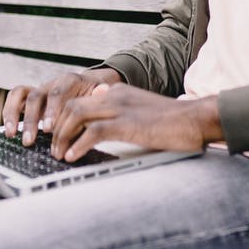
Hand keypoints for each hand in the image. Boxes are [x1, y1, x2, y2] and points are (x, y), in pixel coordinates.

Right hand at [2, 68, 121, 145]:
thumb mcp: (101, 96)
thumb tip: (102, 92)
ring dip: (15, 114)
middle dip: (31, 119)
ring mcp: (41, 89)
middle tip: (30, 140)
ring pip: (22, 95)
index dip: (52, 110)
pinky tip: (9, 130)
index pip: (58, 93)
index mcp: (70, 81)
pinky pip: (16, 97)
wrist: (91, 85)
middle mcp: (52, 83)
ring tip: (12, 134)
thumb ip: (99, 96)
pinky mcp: (32, 97)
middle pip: (37, 96)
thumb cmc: (96, 95)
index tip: (49, 129)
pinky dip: (9, 111)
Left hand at [50, 82, 221, 161]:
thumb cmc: (171, 120)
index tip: (56, 136)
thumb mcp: (140, 107)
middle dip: (57, 128)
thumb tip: (100, 106)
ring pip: (76, 115)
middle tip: (53, 149)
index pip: (78, 100)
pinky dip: (79, 144)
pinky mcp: (127, 124)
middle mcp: (114, 95)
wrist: (195, 119)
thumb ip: (119, 107)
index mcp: (117, 91)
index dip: (62, 119)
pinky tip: (73, 156)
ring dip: (63, 136)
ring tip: (59, 155)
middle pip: (71, 105)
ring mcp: (120, 108)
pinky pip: (94, 132)